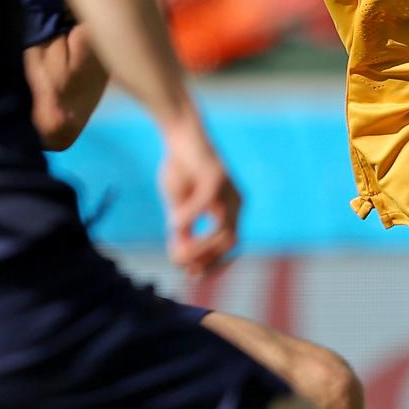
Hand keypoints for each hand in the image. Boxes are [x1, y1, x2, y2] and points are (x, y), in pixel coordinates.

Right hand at [157, 126, 240, 276]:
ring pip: (225, 232)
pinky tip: (172, 222)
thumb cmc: (179, 169)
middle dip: (209, 260)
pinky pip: (205, 206)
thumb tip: (179, 259)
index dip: (216, 265)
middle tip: (187, 268)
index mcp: (231, 210)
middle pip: (232, 243)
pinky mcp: (216, 176)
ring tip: (178, 248)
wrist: (179, 133)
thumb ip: (182, 231)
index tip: (195, 275)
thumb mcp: (178, 207)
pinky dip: (189, 218)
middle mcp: (236, 202)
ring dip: (200, 245)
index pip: (232, 246)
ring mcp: (229, 190)